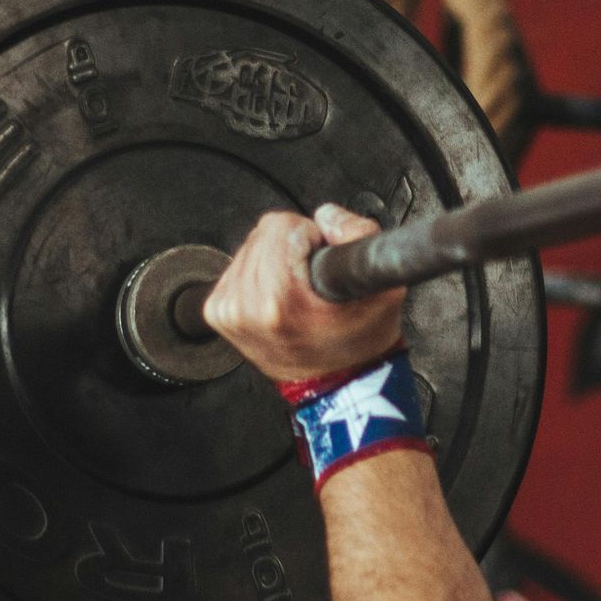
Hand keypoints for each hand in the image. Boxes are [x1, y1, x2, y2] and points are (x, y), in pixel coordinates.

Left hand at [204, 204, 404, 381]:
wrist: (338, 384)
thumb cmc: (357, 344)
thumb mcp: (383, 288)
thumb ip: (360, 234)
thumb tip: (325, 216)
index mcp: (278, 301)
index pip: (282, 226)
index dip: (311, 237)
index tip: (320, 264)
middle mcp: (244, 307)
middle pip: (263, 234)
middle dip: (291, 248)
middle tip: (310, 281)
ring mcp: (227, 311)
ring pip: (250, 247)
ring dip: (274, 260)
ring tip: (296, 292)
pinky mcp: (218, 313)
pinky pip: (238, 267)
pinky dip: (259, 275)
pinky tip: (278, 298)